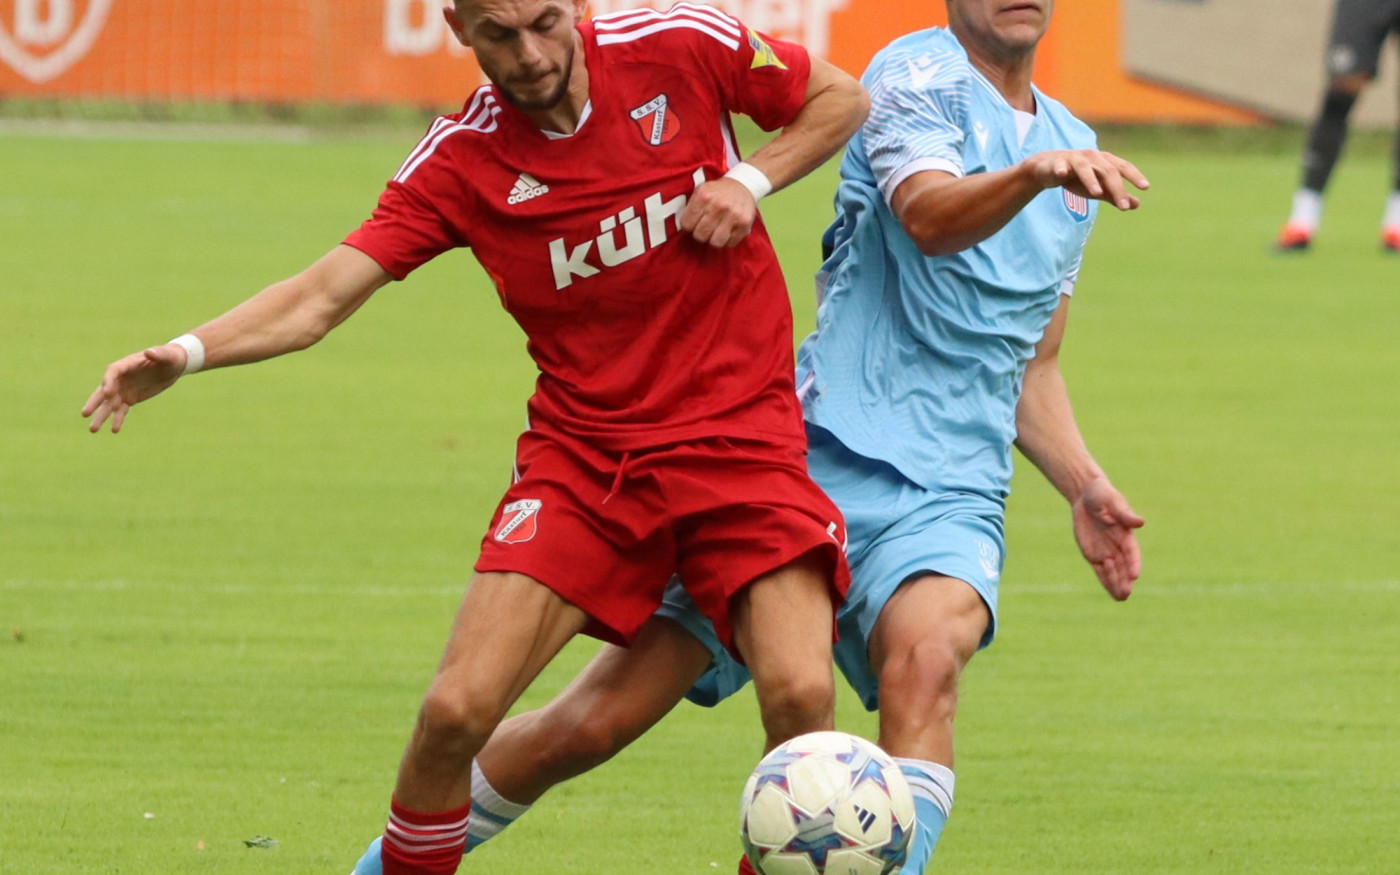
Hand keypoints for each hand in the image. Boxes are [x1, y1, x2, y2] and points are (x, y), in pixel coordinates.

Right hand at [81, 343, 188, 432]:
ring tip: (93, 430)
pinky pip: (122, 410)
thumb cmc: (170, 357)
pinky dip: (118, 419)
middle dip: (95, 402)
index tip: (108, 393)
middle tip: (85, 414)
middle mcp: (121, 378)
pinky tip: (114, 430)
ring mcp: (124, 389)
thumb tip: (150, 352)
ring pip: (110, 404)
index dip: (108, 381)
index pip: (113, 372)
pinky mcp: (131, 398)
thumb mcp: (167, 355)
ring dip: (101, 416)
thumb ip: (158, 354)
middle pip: (104, 390)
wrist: (174, 365)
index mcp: (127, 364)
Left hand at [680, 177, 757, 247]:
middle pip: (700, 235)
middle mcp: (718, 206)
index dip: (688, 226)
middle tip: (704, 228)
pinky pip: (730, 243)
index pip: (686, 224)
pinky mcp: (744, 225)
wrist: (743, 185)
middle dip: (700, 233)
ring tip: (714, 232)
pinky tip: (727, 231)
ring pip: (715, 242)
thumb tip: (678, 225)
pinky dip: (727, 240)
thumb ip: (690, 206)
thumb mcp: (701, 190)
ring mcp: (733, 216)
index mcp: (704, 196)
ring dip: (713, 239)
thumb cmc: (717, 191)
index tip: (692, 223)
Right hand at [1024, 150, 1148, 210]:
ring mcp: (1074, 159)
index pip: (1123, 167)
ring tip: (1097, 194)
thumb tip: (1136, 205)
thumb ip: (1115, 195)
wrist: (1048, 169)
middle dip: (1116, 188)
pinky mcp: (1057, 163)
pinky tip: (1062, 174)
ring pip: (1085, 168)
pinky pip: (1060, 165)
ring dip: (1091, 179)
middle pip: (1107, 171)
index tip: (1145, 187)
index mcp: (1105, 161)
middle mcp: (1092, 157)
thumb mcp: (1098, 188)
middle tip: (1123, 206)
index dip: (1134, 176)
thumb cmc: (1077, 178)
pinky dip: (1061, 168)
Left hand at [1071, 477, 1143, 599]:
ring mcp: (1107, 551)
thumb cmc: (1102, 495)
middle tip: (1126, 592)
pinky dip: (1107, 581)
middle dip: (1125, 579)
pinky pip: (1101, 571)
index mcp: (1126, 534)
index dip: (1134, 563)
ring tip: (1121, 597)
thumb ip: (1124, 514)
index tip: (1135, 575)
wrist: (1086, 496)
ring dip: (1117, 584)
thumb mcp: (1112, 501)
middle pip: (1124, 566)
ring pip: (1114, 572)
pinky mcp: (1094, 555)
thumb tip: (1140, 522)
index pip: (1132, 552)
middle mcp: (1118, 546)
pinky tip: (1112, 592)